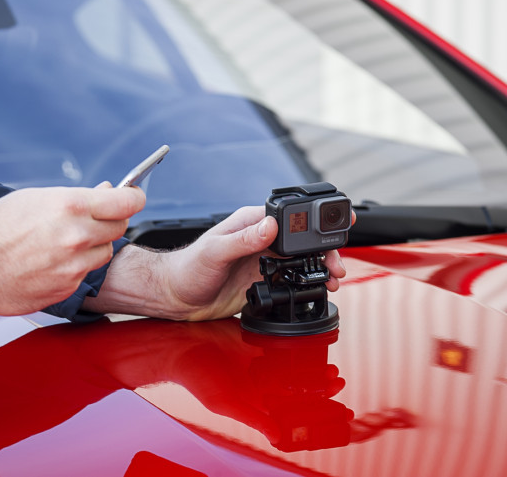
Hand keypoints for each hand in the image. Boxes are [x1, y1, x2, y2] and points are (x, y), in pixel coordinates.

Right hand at [0, 184, 144, 314]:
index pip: (127, 202)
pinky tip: (48, 262)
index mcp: (71, 206)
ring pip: (103, 253)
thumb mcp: (34, 198)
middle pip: (119, 227)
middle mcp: (78, 237)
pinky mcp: (66, 289)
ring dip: (92, 246)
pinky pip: (83, 274)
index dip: (134, 197)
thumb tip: (106, 191)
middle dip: (109, 220)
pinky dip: (74, 267)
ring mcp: (74, 267)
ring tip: (61, 242)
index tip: (134, 196)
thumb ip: (76, 197)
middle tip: (91, 218)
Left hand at [83, 206, 347, 320]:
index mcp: (250, 222)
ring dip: (319, 267)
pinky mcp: (262, 281)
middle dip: (324, 249)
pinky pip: (291, 280)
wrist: (175, 296)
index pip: (289, 216)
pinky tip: (316, 289)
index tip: (333, 226)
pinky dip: (307, 284)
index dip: (313, 220)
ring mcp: (262, 260)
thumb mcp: (215, 251)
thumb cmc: (187, 268)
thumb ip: (243, 239)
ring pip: (301, 260)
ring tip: (333, 278)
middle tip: (336, 264)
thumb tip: (270, 225)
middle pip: (302, 239)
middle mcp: (260, 239)